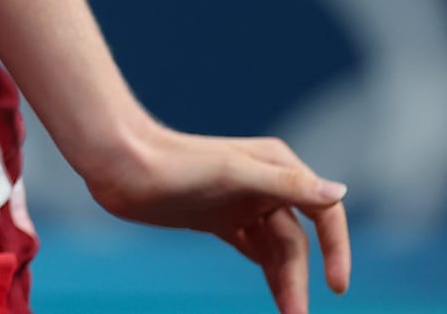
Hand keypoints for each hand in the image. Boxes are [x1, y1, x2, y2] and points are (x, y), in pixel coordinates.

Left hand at [82, 125, 349, 313]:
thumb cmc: (175, 163)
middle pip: (295, 240)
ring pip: (275, 249)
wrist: (119, 164)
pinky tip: (274, 294)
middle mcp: (265, 184)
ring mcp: (241, 203)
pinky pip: (253, 249)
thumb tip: (339, 191)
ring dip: (283, 281)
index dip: (336, 249)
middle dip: (297, 278)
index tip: (336, 286)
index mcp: (277, 165)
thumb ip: (285, 185)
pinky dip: (265, 271)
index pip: (324, 211)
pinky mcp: (219, 219)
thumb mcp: (232, 174)